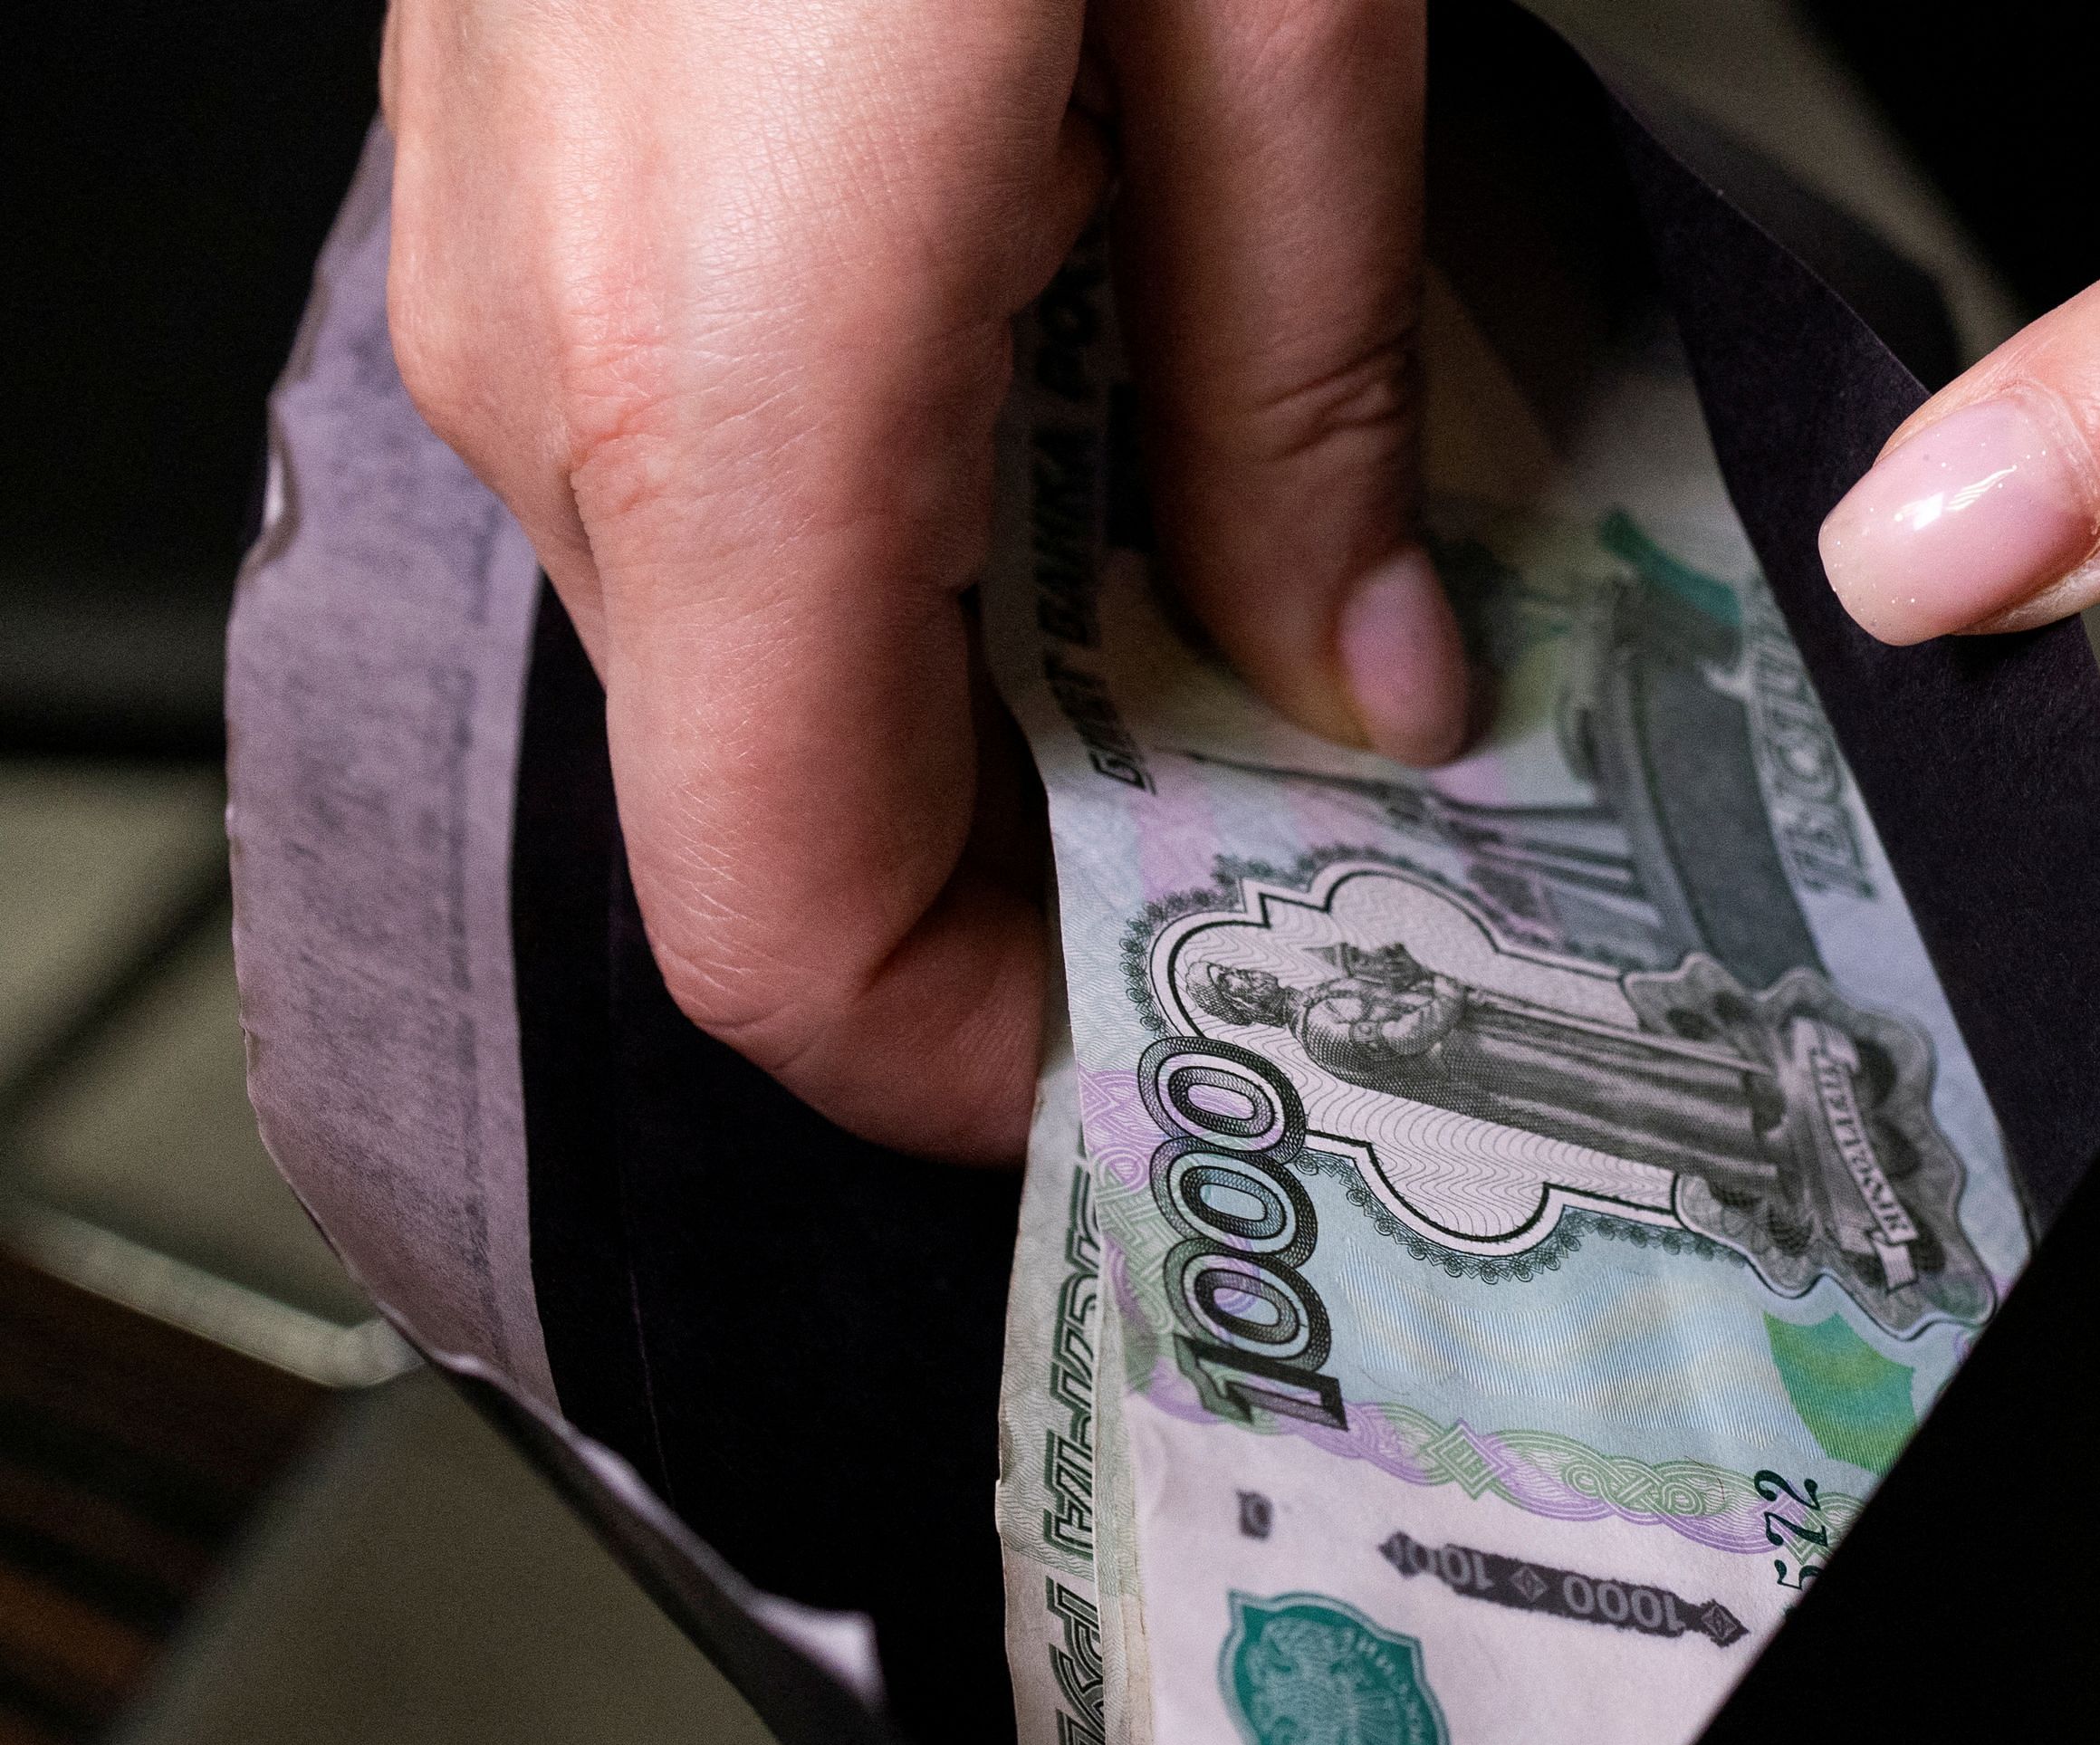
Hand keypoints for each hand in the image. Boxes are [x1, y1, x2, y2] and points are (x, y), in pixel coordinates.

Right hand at [380, 0, 1466, 1165]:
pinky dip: (901, 529)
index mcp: (724, 375)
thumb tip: (1364, 675)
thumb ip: (1306, 379)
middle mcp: (558, 354)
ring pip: (749, 636)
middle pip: (783, 804)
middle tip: (1301, 858)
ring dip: (991, 695)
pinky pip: (706, 464)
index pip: (786, 921)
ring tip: (1243, 636)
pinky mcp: (545, 170)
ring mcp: (517, 260)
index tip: (1180, 1067)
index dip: (982, 1057)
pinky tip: (1094, 431)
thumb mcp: (1269, 4)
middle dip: (1050, 878)